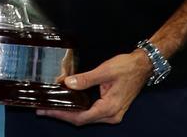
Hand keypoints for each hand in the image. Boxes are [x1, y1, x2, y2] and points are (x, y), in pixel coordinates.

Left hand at [37, 50, 151, 124]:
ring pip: (87, 118)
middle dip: (62, 115)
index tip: (47, 110)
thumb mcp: (104, 71)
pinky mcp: (112, 109)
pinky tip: (68, 104)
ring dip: (70, 114)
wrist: (143, 66)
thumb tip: (68, 84)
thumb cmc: (126, 67)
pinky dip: (79, 110)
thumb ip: (86, 79)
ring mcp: (113, 114)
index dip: (62, 115)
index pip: (81, 117)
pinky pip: (92, 113)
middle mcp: (111, 115)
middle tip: (43, 109)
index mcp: (110, 108)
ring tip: (52, 107)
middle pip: (82, 120)